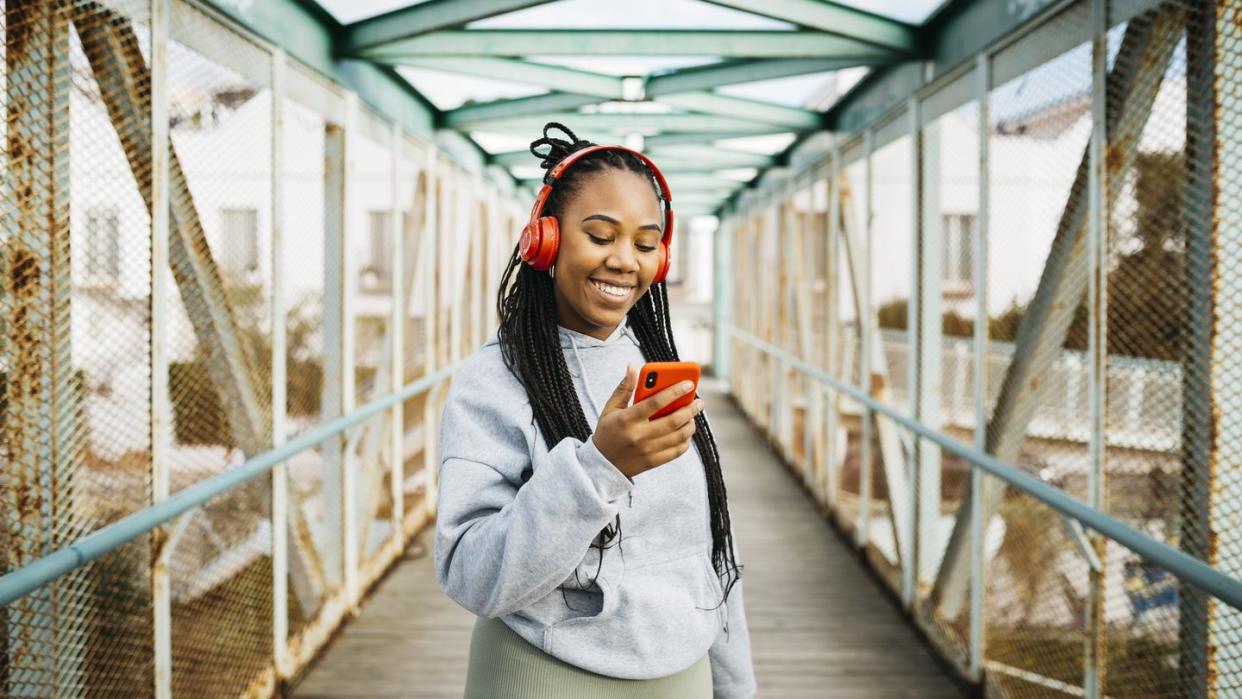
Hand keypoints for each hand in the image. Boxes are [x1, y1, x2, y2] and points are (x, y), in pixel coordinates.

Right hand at [591, 364, 704, 479]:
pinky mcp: (653, 462)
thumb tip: (633, 366)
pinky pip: (677, 451)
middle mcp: (638, 435)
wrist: (601, 465)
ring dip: (690, 424)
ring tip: (692, 416)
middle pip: (673, 420)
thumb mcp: (610, 408)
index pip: (655, 402)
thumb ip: (624, 388)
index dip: (674, 391)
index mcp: (627, 419)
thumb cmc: (607, 431)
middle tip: (699, 402)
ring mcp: (647, 451)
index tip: (689, 383)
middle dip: (690, 409)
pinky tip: (685, 431)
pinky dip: (685, 440)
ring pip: (679, 436)